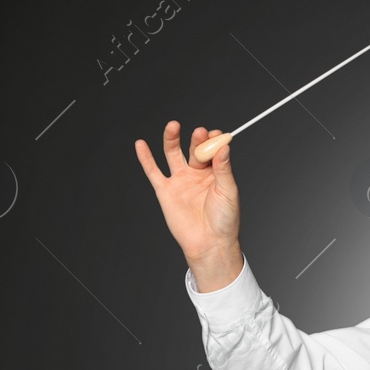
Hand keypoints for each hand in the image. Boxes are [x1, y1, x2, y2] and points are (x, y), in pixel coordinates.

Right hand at [135, 121, 242, 287]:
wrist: (210, 244)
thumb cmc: (225, 220)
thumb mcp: (228, 191)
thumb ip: (224, 168)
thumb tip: (223, 146)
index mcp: (215, 173)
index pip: (213, 150)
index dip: (214, 141)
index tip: (217, 134)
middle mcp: (197, 174)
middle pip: (194, 149)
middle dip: (197, 140)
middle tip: (200, 133)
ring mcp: (180, 181)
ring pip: (173, 154)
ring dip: (172, 138)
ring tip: (173, 125)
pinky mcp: (166, 191)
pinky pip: (153, 171)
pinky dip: (146, 158)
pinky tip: (141, 144)